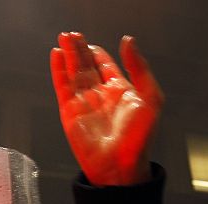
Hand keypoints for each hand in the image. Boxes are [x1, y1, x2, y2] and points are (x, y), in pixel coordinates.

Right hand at [51, 32, 163, 185]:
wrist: (120, 166)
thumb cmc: (139, 139)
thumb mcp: (150, 98)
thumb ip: (139, 68)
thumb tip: (129, 41)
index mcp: (120, 90)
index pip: (104, 64)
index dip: (96, 51)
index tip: (88, 40)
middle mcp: (100, 95)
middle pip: (86, 65)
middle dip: (79, 48)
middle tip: (71, 34)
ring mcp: (83, 103)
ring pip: (73, 72)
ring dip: (68, 54)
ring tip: (64, 37)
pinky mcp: (69, 112)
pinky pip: (62, 86)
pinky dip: (58, 70)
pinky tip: (56, 55)